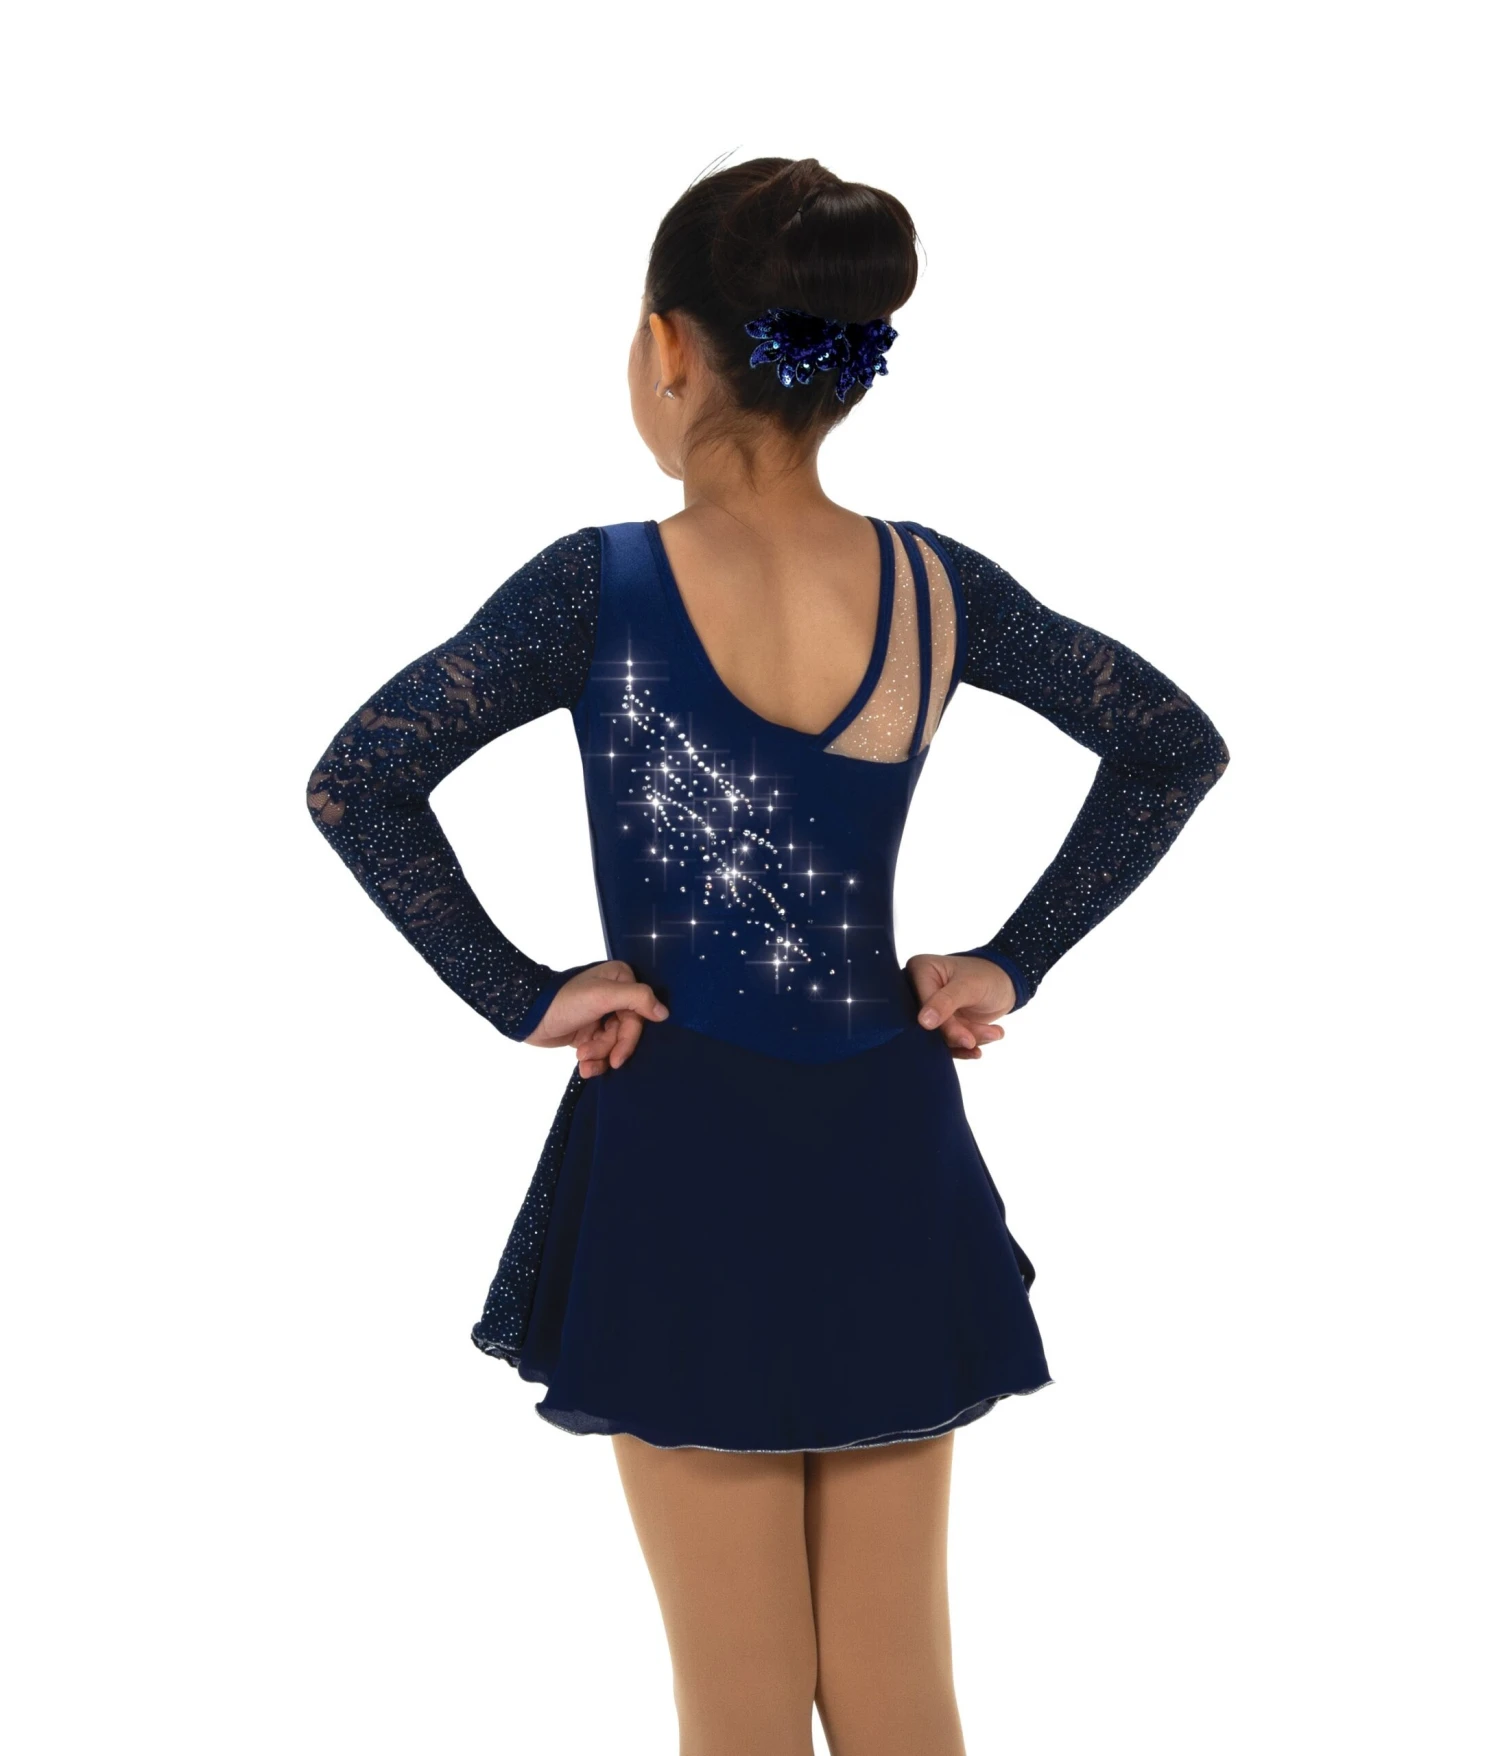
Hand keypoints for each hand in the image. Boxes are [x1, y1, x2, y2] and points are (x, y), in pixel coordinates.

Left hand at [525, 960, 669, 1077]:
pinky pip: (601, 1050)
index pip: (637, 1014)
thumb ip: (637, 998)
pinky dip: (594, 1061)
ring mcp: (601, 1014)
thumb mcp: (602, 995)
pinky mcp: (588, 1031)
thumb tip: (664, 1013)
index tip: (617, 1057)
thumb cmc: (565, 1001)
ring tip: (582, 1060)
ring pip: (613, 1043)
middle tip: (589, 1055)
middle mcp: (614, 995)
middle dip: (608, 1048)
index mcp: (620, 980)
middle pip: (626, 1031)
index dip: (628, 1038)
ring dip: (598, 1056)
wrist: (527, 1015)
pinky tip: (583, 1068)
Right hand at [905, 953, 1015, 1059]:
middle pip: (928, 1024)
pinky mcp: (940, 1026)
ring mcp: (929, 1011)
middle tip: (980, 1038)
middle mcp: (918, 991)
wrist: (1005, 985)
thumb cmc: (986, 976)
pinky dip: (965, 1049)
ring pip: (941, 1037)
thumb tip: (923, 1022)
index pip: (922, 1005)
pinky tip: (978, 1050)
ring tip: (993, 1033)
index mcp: (920, 970)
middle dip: (958, 1034)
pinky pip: (947, 1044)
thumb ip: (946, 1002)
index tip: (965, 1038)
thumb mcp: (968, 986)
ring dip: (968, 1039)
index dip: (942, 1024)